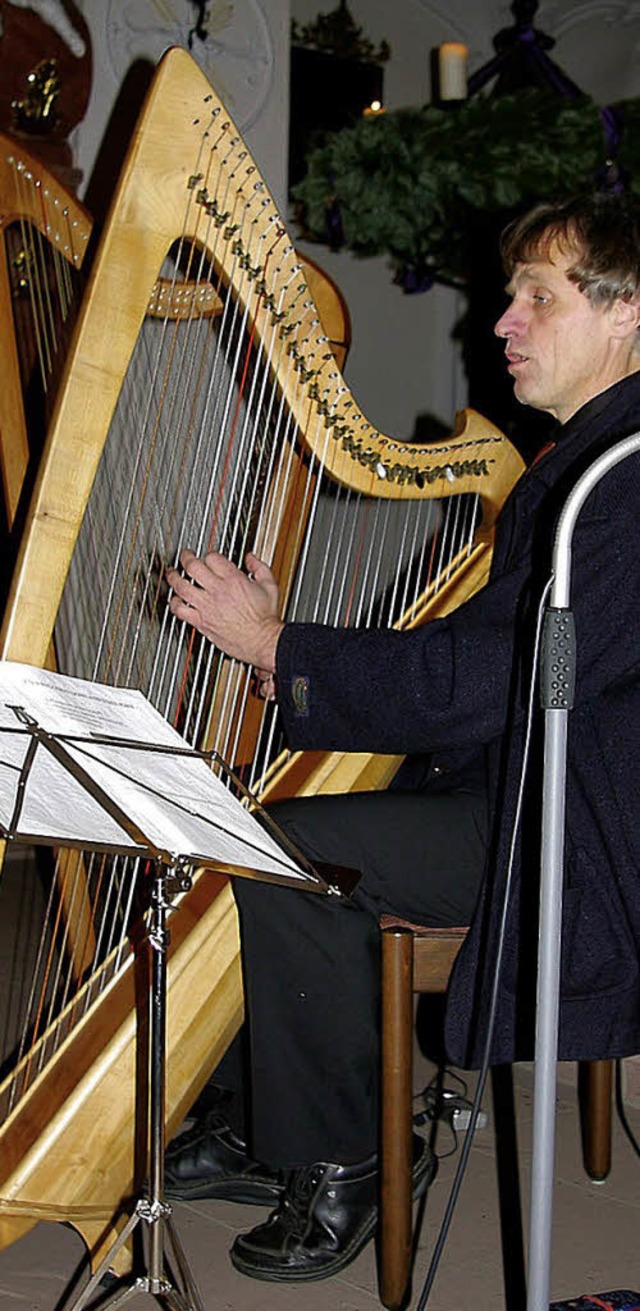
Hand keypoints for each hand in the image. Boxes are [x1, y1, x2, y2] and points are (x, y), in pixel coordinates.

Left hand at [166, 549, 283, 672]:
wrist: (262, 641)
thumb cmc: (266, 618)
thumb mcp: (269, 586)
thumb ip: (259, 568)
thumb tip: (250, 558)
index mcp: (234, 580)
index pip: (212, 558)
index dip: (208, 555)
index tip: (208, 559)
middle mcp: (217, 591)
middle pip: (193, 567)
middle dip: (186, 558)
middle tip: (185, 556)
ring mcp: (207, 607)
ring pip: (181, 587)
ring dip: (173, 578)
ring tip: (172, 574)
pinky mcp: (202, 622)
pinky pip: (181, 611)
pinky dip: (174, 604)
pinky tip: (175, 601)